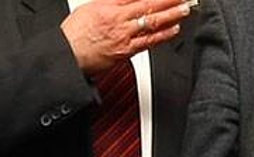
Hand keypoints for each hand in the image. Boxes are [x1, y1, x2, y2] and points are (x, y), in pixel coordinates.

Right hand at [60, 0, 190, 74]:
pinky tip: (175, 29)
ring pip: (152, 22)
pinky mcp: (127, 51)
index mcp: (108, 6)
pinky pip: (149, 42)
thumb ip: (113, 1)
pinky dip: (164, 35)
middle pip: (148, 5)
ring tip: (185, 8)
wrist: (68, 55)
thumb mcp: (91, 7)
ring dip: (171, 15)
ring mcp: (125, 35)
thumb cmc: (76, 33)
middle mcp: (118, 19)